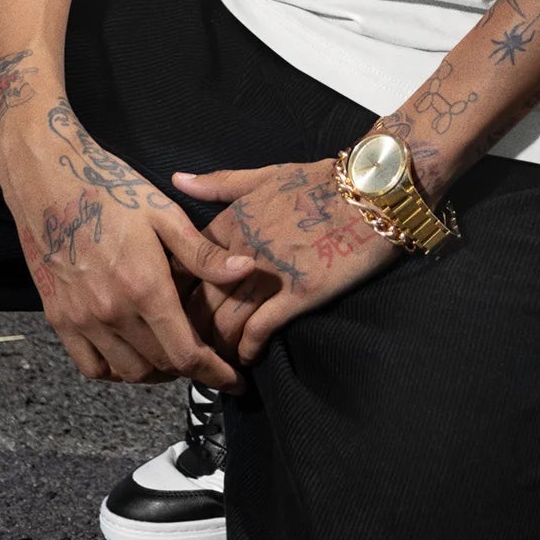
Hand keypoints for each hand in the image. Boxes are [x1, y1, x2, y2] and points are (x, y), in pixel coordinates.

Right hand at [0, 105, 256, 388]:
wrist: (45, 180)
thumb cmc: (110, 189)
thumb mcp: (163, 213)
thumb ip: (203, 252)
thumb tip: (247, 271)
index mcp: (145, 287)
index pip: (186, 354)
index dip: (215, 374)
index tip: (234, 382)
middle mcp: (112, 312)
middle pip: (161, 366)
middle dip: (189, 368)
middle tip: (204, 355)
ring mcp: (81, 319)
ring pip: (128, 372)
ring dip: (155, 371)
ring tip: (170, 353)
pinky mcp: (59, 319)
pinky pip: (91, 366)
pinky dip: (115, 370)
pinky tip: (130, 352)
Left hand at [171, 157, 397, 362]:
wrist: (370, 191)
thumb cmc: (320, 181)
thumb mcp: (265, 175)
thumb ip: (219, 183)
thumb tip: (176, 179)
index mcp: (231, 222)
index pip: (183, 266)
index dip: (171, 293)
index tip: (169, 310)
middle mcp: (241, 250)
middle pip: (198, 300)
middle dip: (187, 329)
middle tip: (182, 349)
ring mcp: (269, 274)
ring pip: (225, 321)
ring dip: (215, 347)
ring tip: (211, 364)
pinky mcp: (298, 294)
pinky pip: (260, 330)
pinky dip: (247, 349)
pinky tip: (244, 360)